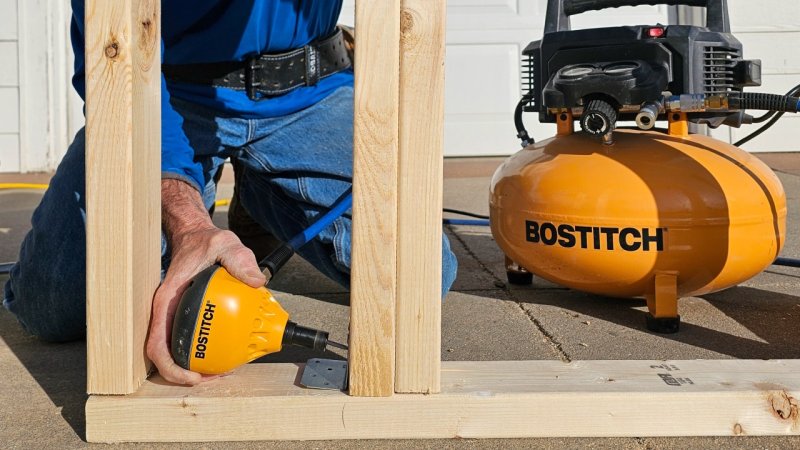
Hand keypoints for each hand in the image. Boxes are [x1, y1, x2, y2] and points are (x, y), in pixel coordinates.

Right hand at [146, 179, 266, 384]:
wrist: (193, 235)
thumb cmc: (205, 242)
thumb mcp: (225, 244)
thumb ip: (240, 260)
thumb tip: (256, 281)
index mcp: (167, 298)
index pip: (157, 340)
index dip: (170, 365)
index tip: (192, 376)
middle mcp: (164, 310)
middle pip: (162, 353)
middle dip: (182, 373)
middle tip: (212, 379)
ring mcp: (170, 314)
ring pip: (173, 349)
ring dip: (191, 365)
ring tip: (218, 373)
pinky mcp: (180, 315)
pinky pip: (186, 337)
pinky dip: (200, 349)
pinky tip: (222, 351)